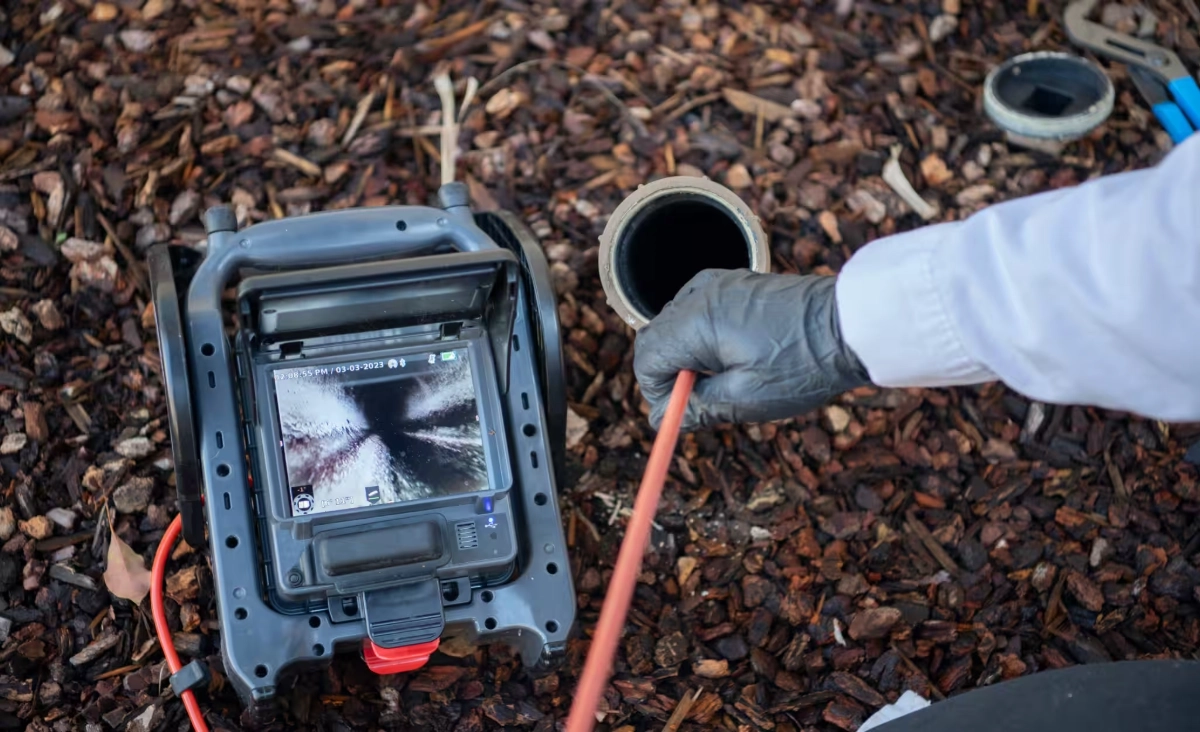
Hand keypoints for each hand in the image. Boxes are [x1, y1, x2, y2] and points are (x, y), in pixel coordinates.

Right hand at [633, 269, 871, 430]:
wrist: (852, 325)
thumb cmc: (803, 363)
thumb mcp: (746, 399)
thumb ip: (697, 407)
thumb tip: (663, 419)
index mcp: (696, 321)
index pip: (646, 357)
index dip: (656, 392)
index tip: (680, 412)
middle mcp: (699, 294)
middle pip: (655, 337)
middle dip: (667, 373)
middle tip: (698, 401)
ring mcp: (718, 283)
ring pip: (674, 323)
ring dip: (685, 354)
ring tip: (723, 378)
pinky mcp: (735, 283)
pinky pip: (698, 310)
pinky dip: (701, 335)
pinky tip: (732, 354)